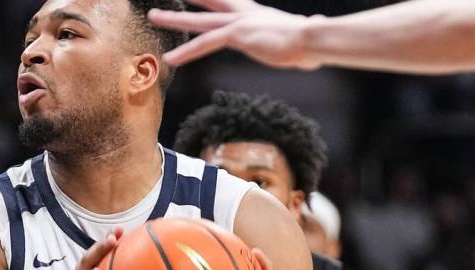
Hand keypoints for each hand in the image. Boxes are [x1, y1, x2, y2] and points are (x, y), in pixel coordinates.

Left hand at [148, 0, 318, 68]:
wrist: (313, 39)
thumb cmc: (311, 42)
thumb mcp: (299, 36)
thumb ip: (299, 34)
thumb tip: (320, 25)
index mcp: (255, 14)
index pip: (227, 2)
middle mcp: (244, 14)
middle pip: (208, 3)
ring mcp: (239, 23)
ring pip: (199, 20)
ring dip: (174, 18)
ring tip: (154, 16)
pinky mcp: (237, 35)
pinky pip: (204, 44)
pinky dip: (186, 52)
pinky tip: (171, 59)